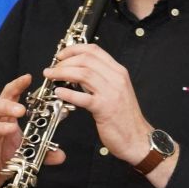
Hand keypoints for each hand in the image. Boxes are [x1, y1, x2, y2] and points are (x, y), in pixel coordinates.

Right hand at [0, 74, 63, 187]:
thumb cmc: (5, 153)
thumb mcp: (28, 150)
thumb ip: (44, 151)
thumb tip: (61, 155)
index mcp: (4, 118)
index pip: (8, 96)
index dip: (16, 86)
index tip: (28, 77)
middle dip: (6, 105)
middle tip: (21, 110)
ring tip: (11, 129)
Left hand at [43, 44, 155, 164]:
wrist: (137, 138)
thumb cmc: (125, 117)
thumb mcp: (116, 90)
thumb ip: (101, 79)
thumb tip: (77, 71)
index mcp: (118, 73)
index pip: (94, 50)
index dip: (73, 49)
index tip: (61, 55)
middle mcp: (116, 79)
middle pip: (86, 59)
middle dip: (64, 61)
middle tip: (53, 68)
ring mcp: (111, 93)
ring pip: (83, 74)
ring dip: (62, 73)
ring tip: (51, 76)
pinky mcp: (104, 108)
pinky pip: (82, 97)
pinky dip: (67, 93)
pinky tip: (59, 93)